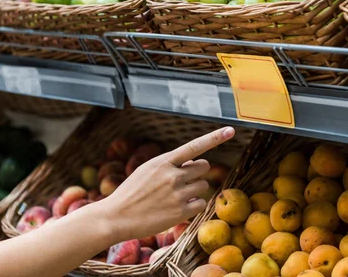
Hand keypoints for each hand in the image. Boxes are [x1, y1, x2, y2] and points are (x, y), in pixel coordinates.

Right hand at [104, 126, 234, 240]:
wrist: (116, 217)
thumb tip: (195, 163)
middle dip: (198, 173)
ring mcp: (177, 194)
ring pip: (203, 186)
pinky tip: (177, 208)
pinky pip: (200, 204)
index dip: (214, 138)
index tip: (230, 130)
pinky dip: (193, 206)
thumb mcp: (147, 170)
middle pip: (204, 167)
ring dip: (194, 190)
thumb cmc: (132, 192)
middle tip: (183, 180)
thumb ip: (170, 165)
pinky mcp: (180, 212)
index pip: (194, 146)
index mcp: (163, 161)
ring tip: (174, 196)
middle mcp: (172, 176)